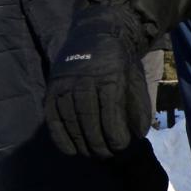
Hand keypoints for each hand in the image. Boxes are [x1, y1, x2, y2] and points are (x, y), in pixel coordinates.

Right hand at [45, 13, 150, 157]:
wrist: (96, 34)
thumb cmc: (121, 63)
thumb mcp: (135, 80)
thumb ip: (137, 106)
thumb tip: (137, 135)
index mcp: (110, 76)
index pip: (110, 109)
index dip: (114, 132)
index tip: (121, 147)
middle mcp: (84, 78)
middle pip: (88, 116)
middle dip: (98, 141)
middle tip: (107, 156)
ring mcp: (65, 82)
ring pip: (69, 117)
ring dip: (80, 141)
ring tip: (92, 155)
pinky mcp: (52, 87)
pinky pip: (52, 115)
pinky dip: (60, 136)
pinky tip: (71, 150)